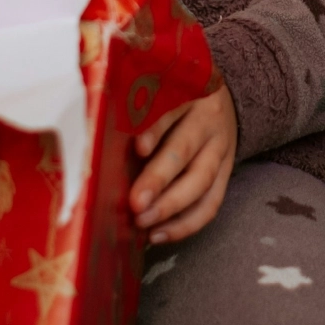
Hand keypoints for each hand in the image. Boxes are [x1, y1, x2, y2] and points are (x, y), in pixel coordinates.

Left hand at [129, 81, 236, 244]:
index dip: (155, 129)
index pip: (171, 108)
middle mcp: (208, 120)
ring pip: (201, 180)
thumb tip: (98, 140)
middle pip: (185, 148)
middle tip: (136, 203)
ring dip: (171, 206)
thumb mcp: (161, 90)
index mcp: (189, 92)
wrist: (220, 100)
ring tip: (143, 223)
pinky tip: (159, 234)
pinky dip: (186, 224)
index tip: (138, 148)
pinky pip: (211, 203)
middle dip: (159, 177)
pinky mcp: (226, 173)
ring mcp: (220, 148)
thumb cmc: (175, 98)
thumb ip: (136, 110)